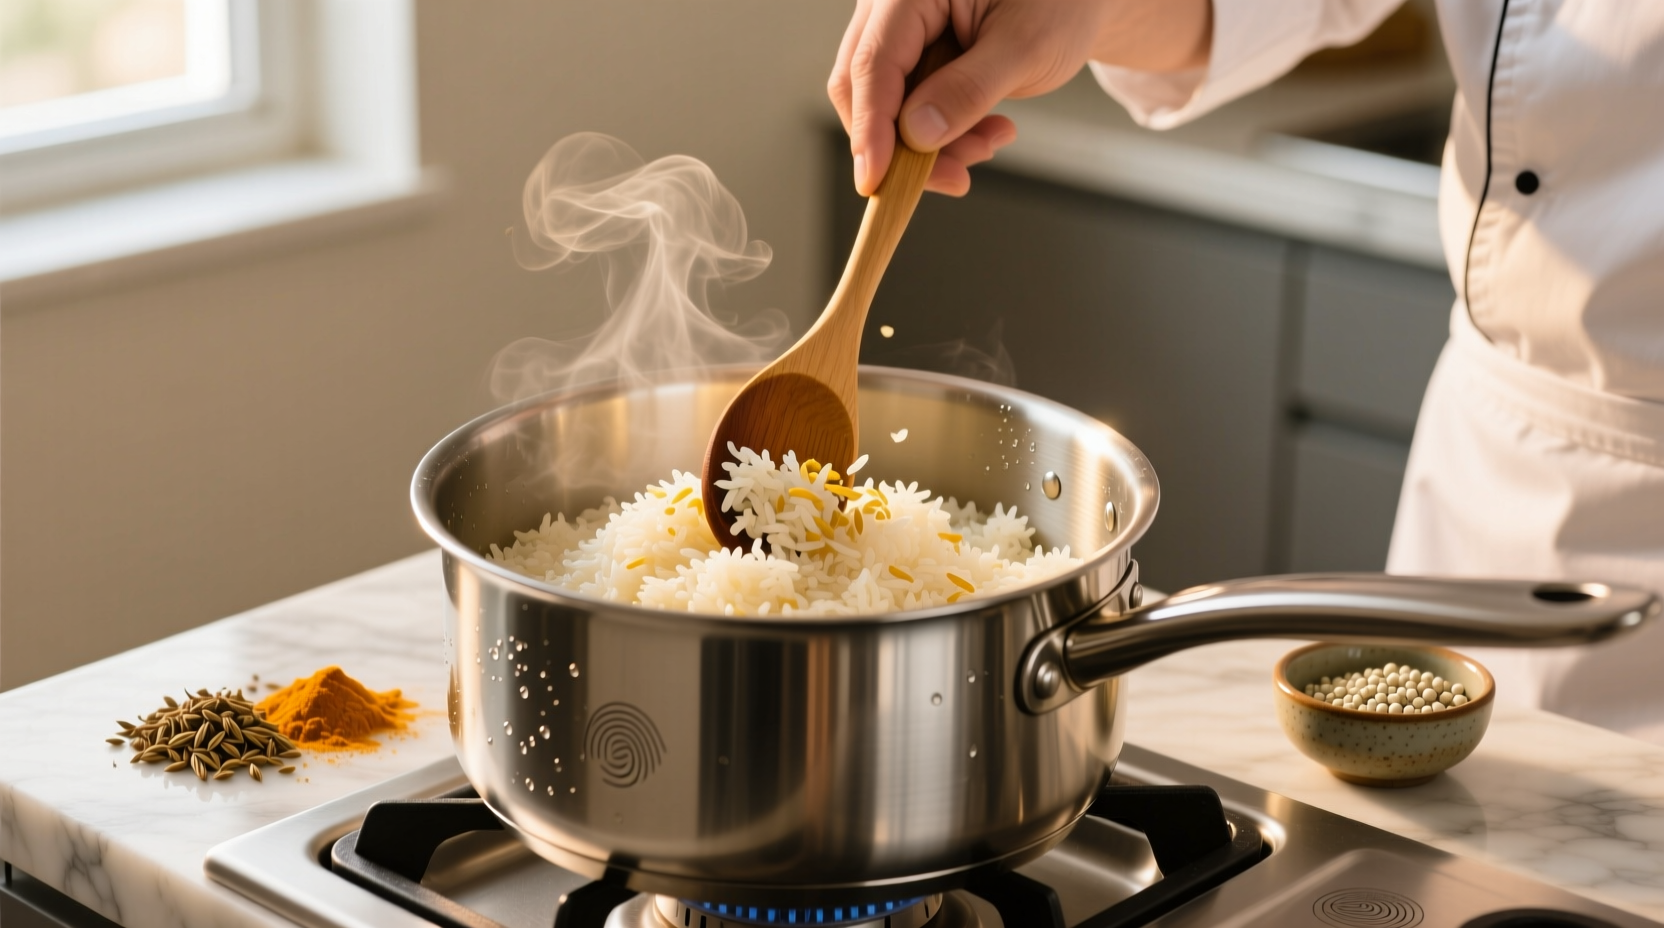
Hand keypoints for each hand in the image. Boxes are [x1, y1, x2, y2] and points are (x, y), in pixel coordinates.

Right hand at [828, 0, 1211, 196]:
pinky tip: (984, 134)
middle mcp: (892, 6)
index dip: (871, 128)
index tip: (876, 181)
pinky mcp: (913, 55)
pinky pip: (907, 106)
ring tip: (988, 145)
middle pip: (864, 87)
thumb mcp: (1027, 47)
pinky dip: (941, 133)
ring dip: (928, 144)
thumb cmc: (1061, 4)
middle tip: (956, 177)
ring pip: (884, 105)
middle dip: (903, 145)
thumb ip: (970, 89)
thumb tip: (916, 134)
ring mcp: (900, 31)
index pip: (874, 63)